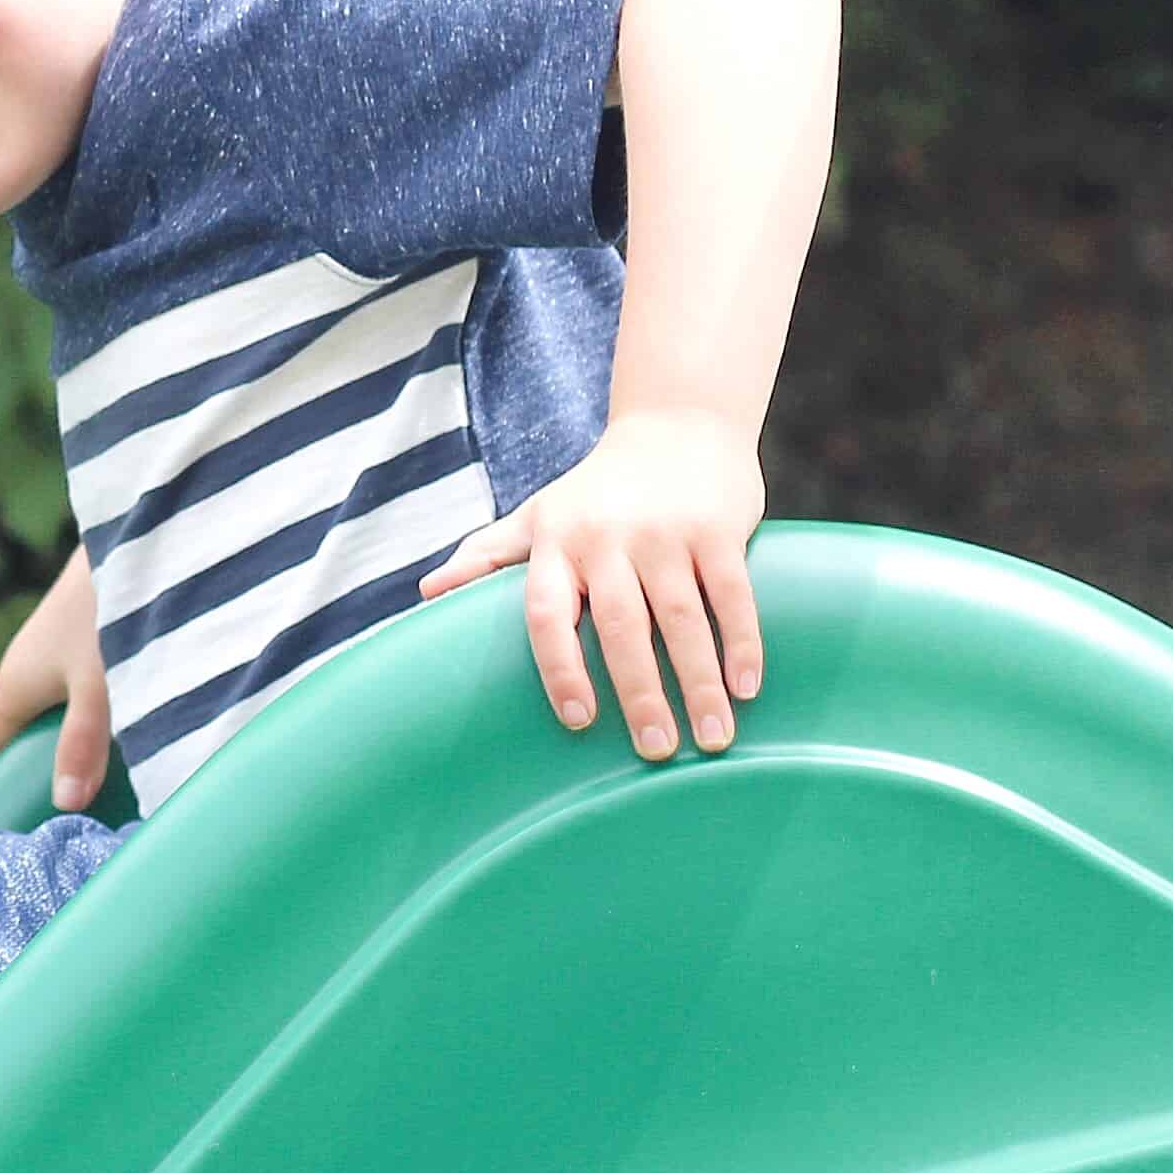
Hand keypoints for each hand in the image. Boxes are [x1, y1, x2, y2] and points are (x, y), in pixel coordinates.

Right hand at [0, 544, 114, 813]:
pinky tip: (133, 732)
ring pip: (57, 709)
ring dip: (74, 743)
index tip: (3, 818)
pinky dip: (96, 717)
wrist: (136, 534)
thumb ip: (84, 744)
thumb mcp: (99, 686)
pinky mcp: (90, 634)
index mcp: (14, 684)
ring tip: (109, 786)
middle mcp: (30, 667)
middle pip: (25, 731)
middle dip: (39, 770)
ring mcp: (59, 649)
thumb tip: (66, 804)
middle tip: (69, 816)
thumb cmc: (108, 607)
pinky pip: (81, 690)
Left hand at [416, 407, 763, 761]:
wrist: (676, 422)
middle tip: (656, 750)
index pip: (547, 614)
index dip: (560, 669)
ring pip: (682, 620)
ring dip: (699, 684)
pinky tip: (746, 687)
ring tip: (712, 739)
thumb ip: (487, 556)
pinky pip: (731, 596)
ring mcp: (665, 532)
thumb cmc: (598, 488)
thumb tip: (426, 594)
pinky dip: (741, 643)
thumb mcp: (537, 515)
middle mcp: (607, 536)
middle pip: (623, 627)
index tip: (578, 719)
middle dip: (639, 695)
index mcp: (556, 542)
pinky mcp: (717, 528)